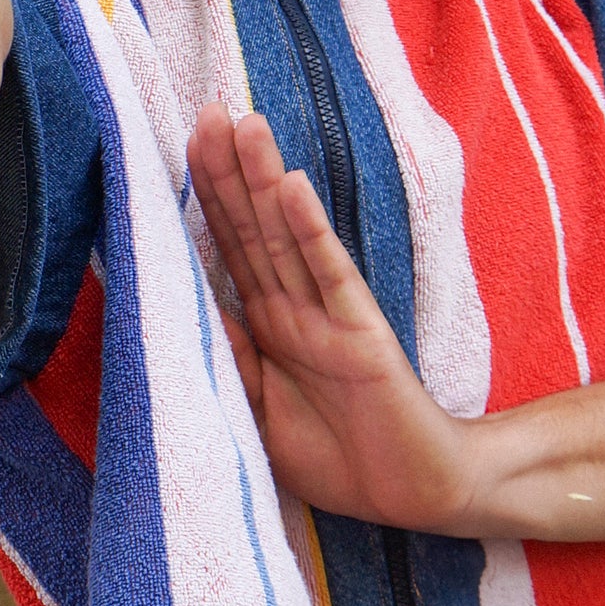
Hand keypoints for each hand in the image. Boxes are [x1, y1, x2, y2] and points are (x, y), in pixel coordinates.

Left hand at [186, 104, 479, 528]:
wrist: (415, 494)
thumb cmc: (341, 460)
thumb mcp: (260, 416)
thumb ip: (232, 362)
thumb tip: (190, 308)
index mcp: (269, 328)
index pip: (230, 251)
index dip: (208, 199)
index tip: (188, 144)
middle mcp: (294, 312)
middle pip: (251, 230)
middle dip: (227, 173)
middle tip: (207, 110)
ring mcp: (328, 317)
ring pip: (284, 239)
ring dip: (262, 181)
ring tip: (245, 124)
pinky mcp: (362, 333)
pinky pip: (330, 274)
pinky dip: (309, 230)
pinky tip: (290, 186)